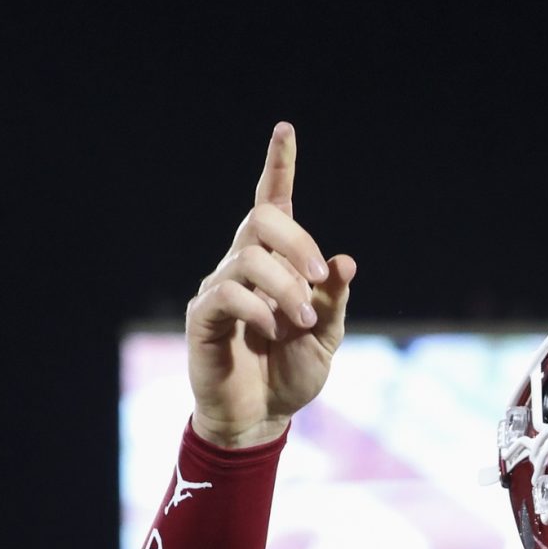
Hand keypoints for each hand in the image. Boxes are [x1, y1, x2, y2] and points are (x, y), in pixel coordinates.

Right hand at [187, 123, 356, 446]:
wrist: (261, 418)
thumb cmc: (290, 373)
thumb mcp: (326, 337)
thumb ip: (334, 300)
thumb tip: (346, 261)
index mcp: (276, 264)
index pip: (274, 205)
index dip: (279, 167)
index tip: (286, 130)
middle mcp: (243, 266)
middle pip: (262, 219)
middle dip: (297, 241)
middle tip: (320, 277)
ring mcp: (219, 289)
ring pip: (248, 258)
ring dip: (285, 287)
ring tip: (302, 322)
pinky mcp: (201, 318)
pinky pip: (225, 294)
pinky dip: (256, 307)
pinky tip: (273, 329)